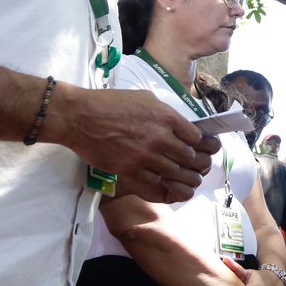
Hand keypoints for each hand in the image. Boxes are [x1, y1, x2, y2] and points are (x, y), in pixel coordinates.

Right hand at [46, 84, 219, 202]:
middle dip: (199, 165)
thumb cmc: (110, 103)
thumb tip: (180, 124)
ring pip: (176, 174)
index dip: (205, 146)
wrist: (79, 116)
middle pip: (191, 158)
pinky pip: (155, 184)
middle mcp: (160, 137)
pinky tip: (168, 186)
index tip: (206, 149)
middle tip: (200, 167)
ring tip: (189, 180)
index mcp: (166, 117)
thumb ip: (165, 113)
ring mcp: (146, 155)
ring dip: (185, 178)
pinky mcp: (130, 170)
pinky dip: (164, 186)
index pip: (198, 137)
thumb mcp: (145, 99)